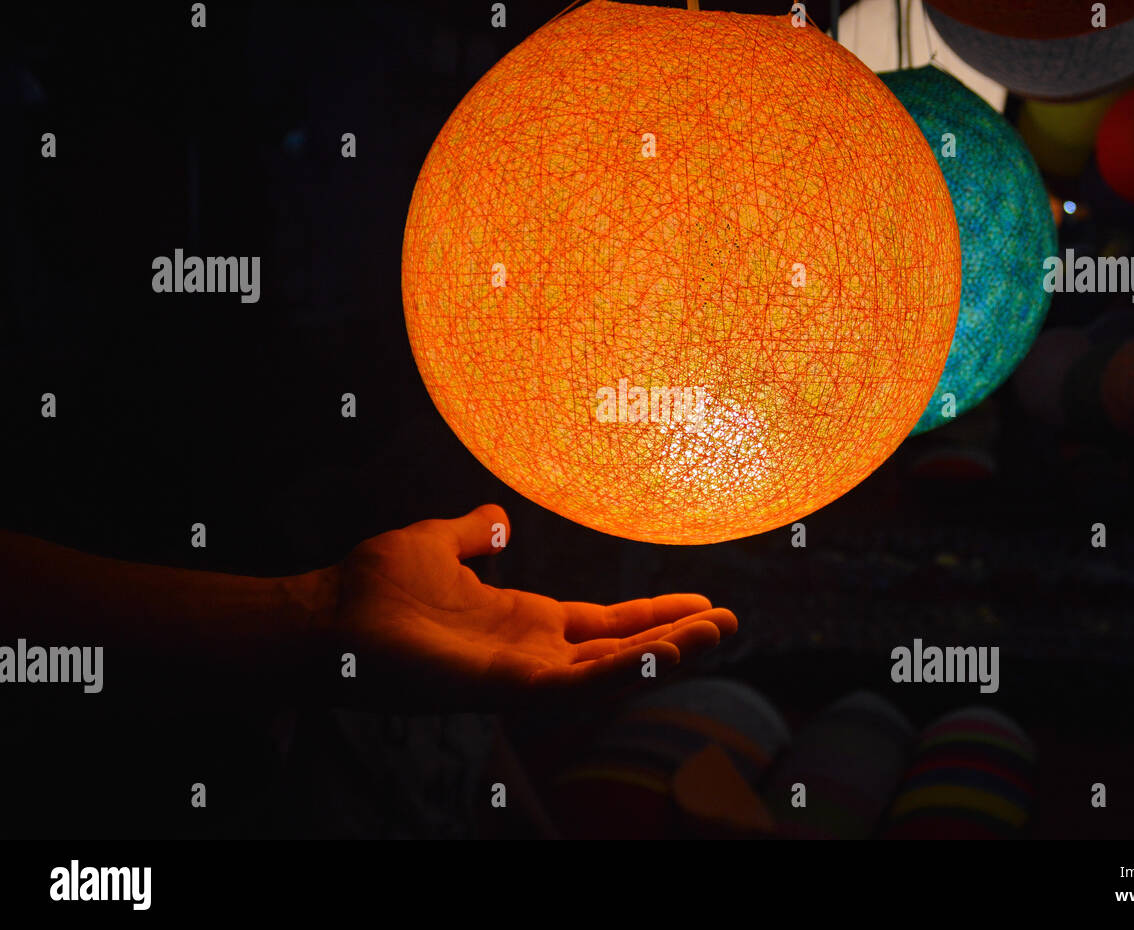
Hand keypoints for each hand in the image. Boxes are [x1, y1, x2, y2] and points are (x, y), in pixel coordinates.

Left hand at [322, 504, 737, 710]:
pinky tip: (664, 652)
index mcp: (524, 622)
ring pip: (611, 671)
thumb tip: (498, 519)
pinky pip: (578, 684)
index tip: (700, 599)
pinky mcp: (506, 688)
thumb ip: (474, 534)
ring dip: (666, 654)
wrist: (328, 614)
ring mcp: (522, 675)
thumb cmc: (375, 585)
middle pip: (621, 650)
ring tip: (719, 633)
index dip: (652, 614)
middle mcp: (532, 653)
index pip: (603, 622)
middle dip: (676, 639)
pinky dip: (624, 671)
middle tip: (731, 623)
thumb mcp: (439, 545)